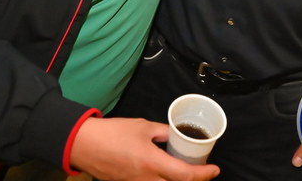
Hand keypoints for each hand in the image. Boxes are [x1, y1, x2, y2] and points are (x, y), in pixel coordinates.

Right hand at [70, 116, 219, 180]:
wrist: (86, 145)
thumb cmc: (114, 133)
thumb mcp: (144, 126)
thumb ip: (163, 132)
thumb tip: (176, 136)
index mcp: (153, 163)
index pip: (185, 175)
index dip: (204, 175)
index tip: (215, 170)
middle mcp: (146, 180)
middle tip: (203, 172)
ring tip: (186, 172)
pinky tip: (165, 173)